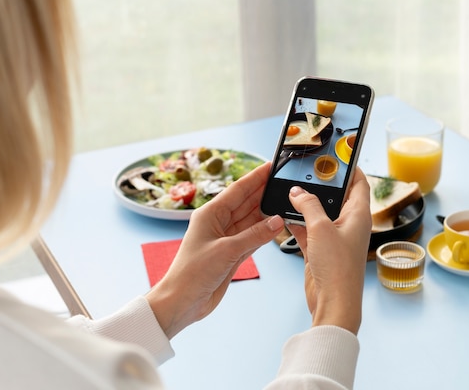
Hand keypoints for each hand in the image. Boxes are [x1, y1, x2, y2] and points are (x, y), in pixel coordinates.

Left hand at [146, 162, 284, 338]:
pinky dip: (265, 232)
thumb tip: (277, 221)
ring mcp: (226, 238)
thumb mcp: (226, 251)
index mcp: (210, 214)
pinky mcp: (232, 253)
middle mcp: (218, 223)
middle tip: (284, 182)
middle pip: (246, 202)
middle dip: (264, 192)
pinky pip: (252, 237)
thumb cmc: (192, 273)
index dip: (256, 177)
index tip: (271, 166)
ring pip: (251, 220)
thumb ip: (254, 235)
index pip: (238, 190)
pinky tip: (277, 225)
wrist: (183, 301)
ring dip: (267, 213)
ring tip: (285, 201)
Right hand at [286, 167, 370, 333]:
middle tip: (307, 171)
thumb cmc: (337, 267)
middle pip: (337, 197)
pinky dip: (297, 223)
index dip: (351, 168)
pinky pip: (308, 231)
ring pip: (319, 214)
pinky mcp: (321, 251)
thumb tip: (296, 192)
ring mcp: (334, 239)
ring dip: (306, 205)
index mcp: (358, 215)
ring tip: (290, 190)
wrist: (333, 303)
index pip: (359, 184)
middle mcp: (348, 225)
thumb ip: (308, 206)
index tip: (338, 155)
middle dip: (322, 185)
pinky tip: (284, 214)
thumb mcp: (321, 228)